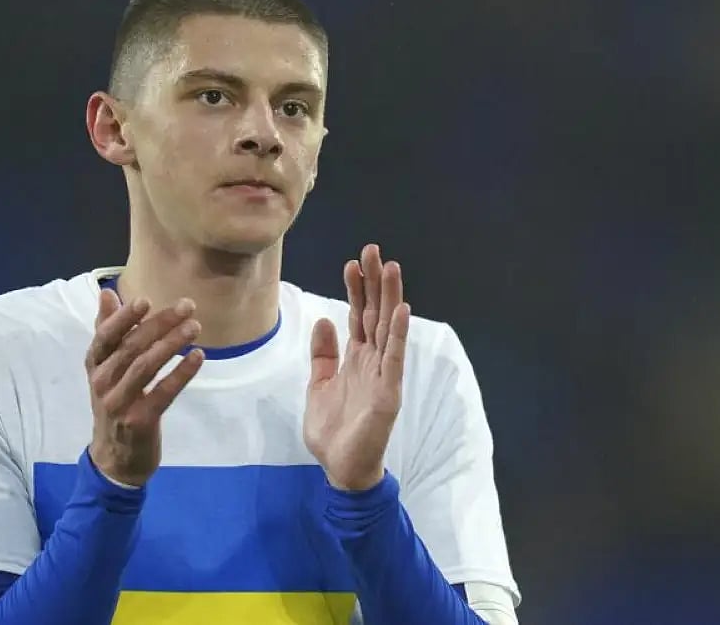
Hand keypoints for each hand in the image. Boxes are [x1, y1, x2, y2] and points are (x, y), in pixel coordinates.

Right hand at [85, 290, 204, 486]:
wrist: (115, 459)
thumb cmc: (114, 404)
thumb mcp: (105, 369)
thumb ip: (108, 331)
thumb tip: (108, 293)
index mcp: (94, 366)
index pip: (105, 336)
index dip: (124, 318)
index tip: (146, 300)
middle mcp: (102, 382)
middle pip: (131, 347)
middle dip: (160, 323)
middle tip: (188, 306)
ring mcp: (119, 403)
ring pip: (146, 366)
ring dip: (172, 343)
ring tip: (195, 327)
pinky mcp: (139, 421)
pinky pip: (163, 392)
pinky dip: (181, 373)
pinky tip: (198, 356)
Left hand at [304, 244, 410, 490]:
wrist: (340, 469)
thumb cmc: (332, 432)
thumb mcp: (319, 386)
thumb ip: (323, 355)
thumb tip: (324, 320)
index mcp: (355, 359)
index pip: (357, 316)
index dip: (355, 290)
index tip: (352, 263)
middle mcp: (372, 362)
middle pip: (374, 314)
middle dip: (373, 283)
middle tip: (373, 250)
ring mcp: (383, 375)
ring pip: (387, 328)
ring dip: (389, 298)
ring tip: (390, 268)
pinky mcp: (388, 392)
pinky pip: (394, 358)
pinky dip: (397, 334)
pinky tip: (401, 310)